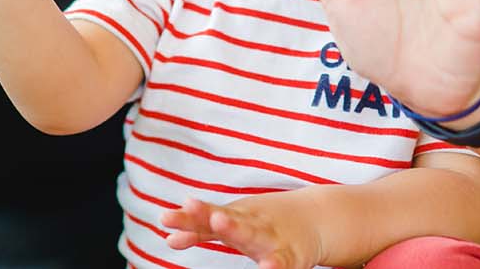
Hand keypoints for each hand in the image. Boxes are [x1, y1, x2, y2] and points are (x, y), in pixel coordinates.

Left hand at [160, 194, 321, 268]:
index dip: (187, 219)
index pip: (206, 218)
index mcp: (234, 216)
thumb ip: (199, 230)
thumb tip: (168, 239)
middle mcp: (251, 225)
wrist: (314, 218)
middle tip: (207, 216)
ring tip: (222, 224)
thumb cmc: (260, 221)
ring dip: (239, 231)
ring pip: (254, 236)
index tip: (165, 218)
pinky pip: (282, 262)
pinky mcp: (291, 256)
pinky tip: (268, 268)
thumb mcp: (230, 220)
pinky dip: (275, 265)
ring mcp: (271, 238)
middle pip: (231, 222)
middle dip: (216, 219)